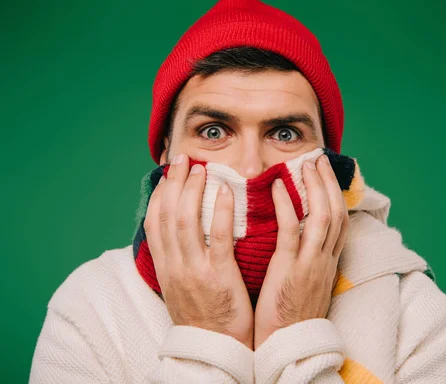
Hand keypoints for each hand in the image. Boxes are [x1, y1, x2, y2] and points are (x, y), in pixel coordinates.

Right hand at [144, 153, 253, 348]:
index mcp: (165, 268)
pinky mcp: (218, 277)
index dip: (159, 194)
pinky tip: (226, 192)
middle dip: (174, 183)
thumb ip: (180, 261)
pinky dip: (218, 212)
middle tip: (183, 159)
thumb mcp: (182, 289)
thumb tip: (182, 236)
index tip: (167, 173)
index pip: (155, 223)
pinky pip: (217, 238)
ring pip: (186, 221)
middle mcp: (174, 266)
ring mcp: (194, 271)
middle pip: (167, 216)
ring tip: (201, 167)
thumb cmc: (204, 318)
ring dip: (192, 190)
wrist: (213, 351)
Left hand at [254, 154, 348, 348]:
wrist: (289, 349)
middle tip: (318, 160)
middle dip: (329, 184)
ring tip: (305, 165)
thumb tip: (299, 240)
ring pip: (322, 217)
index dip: (335, 196)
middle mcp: (325, 261)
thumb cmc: (291, 318)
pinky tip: (278, 187)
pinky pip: (291, 232)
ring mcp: (310, 265)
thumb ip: (307, 261)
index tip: (326, 175)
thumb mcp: (306, 285)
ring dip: (316, 187)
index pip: (340, 222)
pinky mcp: (290, 271)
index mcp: (328, 264)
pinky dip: (287, 206)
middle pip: (336, 213)